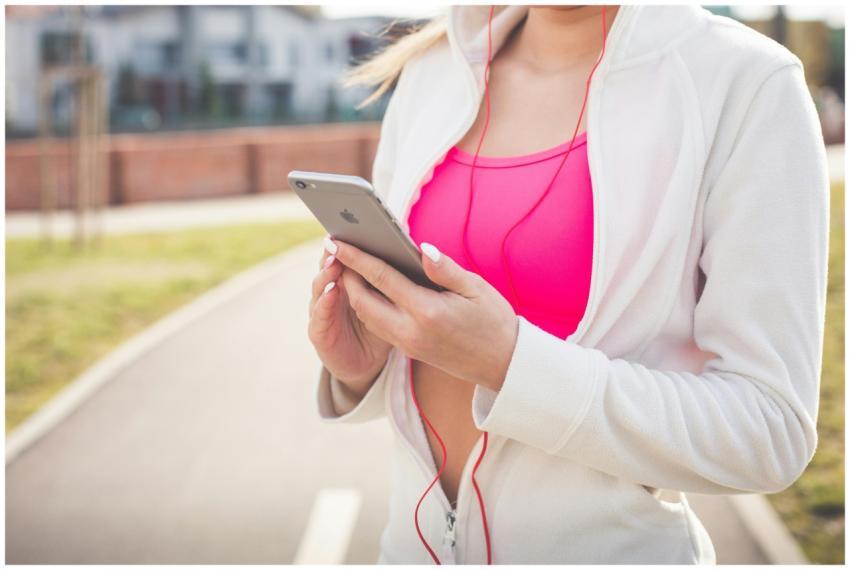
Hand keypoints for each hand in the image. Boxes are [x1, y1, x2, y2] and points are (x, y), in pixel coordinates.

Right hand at [308, 235, 392, 396]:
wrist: (366, 365)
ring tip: (336, 259)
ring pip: (320, 286)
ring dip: (326, 271)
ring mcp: (323, 310)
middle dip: (335, 251)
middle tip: (343, 235)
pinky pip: (318, 315)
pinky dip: (323, 302)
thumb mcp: (396, 303)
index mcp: (353, 280)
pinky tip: (332, 290)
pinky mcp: (319, 332)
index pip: (350, 256)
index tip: (360, 223)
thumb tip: (417, 250)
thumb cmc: (385, 327)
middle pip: (330, 265)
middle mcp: (333, 290)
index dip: (353, 241)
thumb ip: (400, 278)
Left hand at [328, 237, 518, 390]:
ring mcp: (408, 344)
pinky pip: (378, 327)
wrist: (504, 365)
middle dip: (346, 275)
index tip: (338, 242)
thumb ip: (445, 269)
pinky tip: (370, 289)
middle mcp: (411, 331)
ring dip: (354, 293)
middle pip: (362, 302)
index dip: (357, 258)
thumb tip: (421, 248)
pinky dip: (367, 307)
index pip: (382, 279)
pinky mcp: (409, 351)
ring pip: (367, 317)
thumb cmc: (494, 321)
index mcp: (428, 312)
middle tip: (338, 251)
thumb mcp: (476, 288)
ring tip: (350, 267)